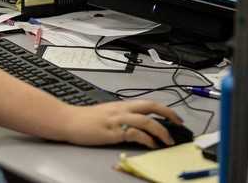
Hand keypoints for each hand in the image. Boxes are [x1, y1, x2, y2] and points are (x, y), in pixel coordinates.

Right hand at [58, 100, 182, 148]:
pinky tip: (151, 145)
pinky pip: (134, 134)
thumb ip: (122, 115)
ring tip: (168, 140)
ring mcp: (117, 120)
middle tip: (179, 124)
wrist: (69, 121)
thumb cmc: (86, 119)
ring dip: (160, 131)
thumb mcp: (107, 113)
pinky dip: (146, 139)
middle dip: (168, 114)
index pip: (148, 103)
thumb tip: (137, 122)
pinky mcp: (112, 132)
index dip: (165, 109)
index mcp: (122, 105)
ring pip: (145, 120)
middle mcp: (122, 110)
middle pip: (150, 107)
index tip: (175, 117)